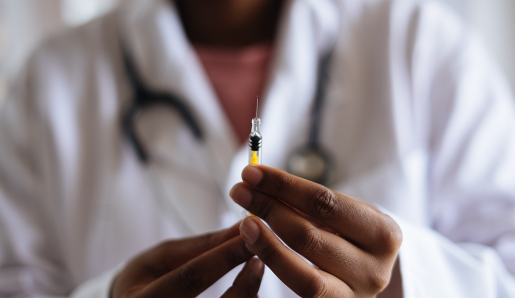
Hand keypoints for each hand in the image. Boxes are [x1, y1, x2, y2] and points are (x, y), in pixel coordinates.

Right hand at [111, 223, 264, 297]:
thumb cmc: (144, 280)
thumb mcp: (163, 257)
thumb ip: (202, 245)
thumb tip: (240, 228)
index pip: (191, 278)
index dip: (223, 257)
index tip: (248, 236)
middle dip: (244, 284)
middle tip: (260, 258)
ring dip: (247, 297)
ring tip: (255, 273)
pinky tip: (249, 292)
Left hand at [230, 165, 401, 296]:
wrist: (369, 274)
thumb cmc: (353, 235)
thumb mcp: (345, 214)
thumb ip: (311, 204)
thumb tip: (263, 185)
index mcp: (384, 234)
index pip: (324, 203)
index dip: (283, 186)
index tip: (252, 172)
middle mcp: (375, 270)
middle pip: (309, 236)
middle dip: (268, 209)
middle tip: (240, 191)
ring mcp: (355, 297)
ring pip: (302, 274)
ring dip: (265, 243)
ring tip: (244, 221)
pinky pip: (298, 291)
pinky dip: (273, 266)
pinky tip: (255, 247)